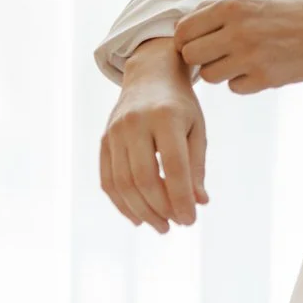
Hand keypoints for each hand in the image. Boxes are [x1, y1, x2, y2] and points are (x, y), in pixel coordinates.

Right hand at [100, 37, 208, 232]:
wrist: (150, 76)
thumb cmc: (181, 106)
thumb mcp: (197, 129)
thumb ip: (197, 166)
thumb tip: (199, 202)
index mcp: (166, 117)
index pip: (174, 166)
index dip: (181, 197)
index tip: (191, 219)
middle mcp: (136, 124)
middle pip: (144, 178)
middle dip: (161, 208)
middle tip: (176, 225)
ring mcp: (115, 132)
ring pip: (123, 183)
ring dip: (141, 211)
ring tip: (161, 226)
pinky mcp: (103, 141)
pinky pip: (108, 180)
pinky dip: (121, 203)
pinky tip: (138, 217)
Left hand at [175, 0, 302, 94]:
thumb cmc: (294, 10)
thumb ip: (221, 9)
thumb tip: (188, 22)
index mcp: (232, 7)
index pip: (183, 30)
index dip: (184, 39)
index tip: (194, 43)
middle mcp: (238, 32)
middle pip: (191, 55)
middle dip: (199, 57)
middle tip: (214, 55)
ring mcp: (251, 58)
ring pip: (209, 75)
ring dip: (219, 71)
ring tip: (237, 62)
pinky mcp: (265, 79)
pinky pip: (234, 88)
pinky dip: (241, 82)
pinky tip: (256, 70)